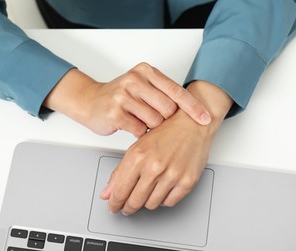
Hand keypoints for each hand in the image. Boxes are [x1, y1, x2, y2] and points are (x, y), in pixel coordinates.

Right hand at [44, 63, 210, 136]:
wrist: (90, 101)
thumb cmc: (120, 97)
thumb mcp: (142, 87)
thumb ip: (162, 94)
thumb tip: (190, 112)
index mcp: (146, 72)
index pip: (176, 91)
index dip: (193, 107)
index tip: (205, 119)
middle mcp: (135, 80)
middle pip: (168, 109)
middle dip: (165, 121)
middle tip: (154, 121)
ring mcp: (123, 95)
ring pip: (154, 121)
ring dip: (151, 128)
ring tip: (139, 121)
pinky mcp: (115, 112)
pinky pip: (139, 130)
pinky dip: (138, 133)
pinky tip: (131, 127)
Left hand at [100, 80, 232, 214]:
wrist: (191, 123)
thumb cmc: (165, 132)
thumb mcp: (136, 148)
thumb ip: (119, 172)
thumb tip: (107, 194)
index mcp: (138, 157)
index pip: (120, 191)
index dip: (115, 203)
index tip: (114, 206)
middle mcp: (154, 167)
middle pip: (135, 202)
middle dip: (128, 207)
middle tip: (127, 206)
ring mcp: (172, 175)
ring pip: (152, 205)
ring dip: (147, 202)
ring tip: (148, 191)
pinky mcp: (188, 181)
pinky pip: (169, 202)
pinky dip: (164, 199)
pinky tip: (162, 189)